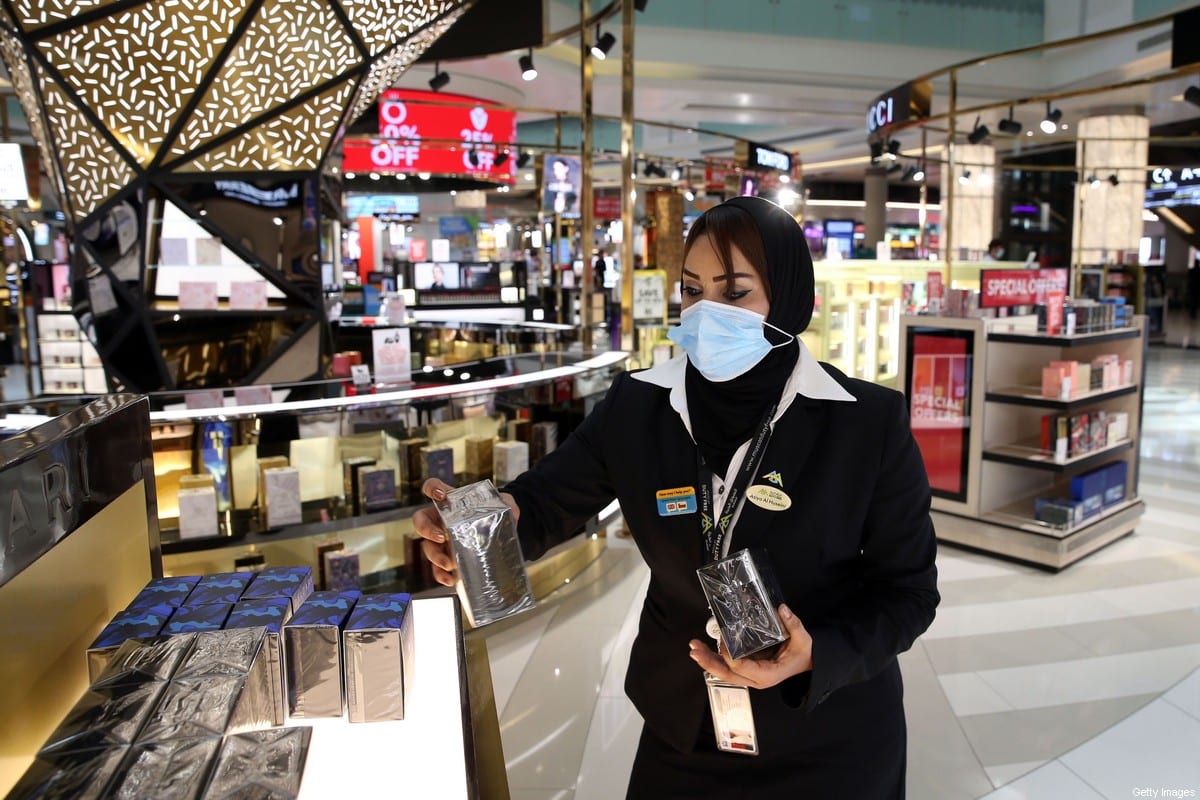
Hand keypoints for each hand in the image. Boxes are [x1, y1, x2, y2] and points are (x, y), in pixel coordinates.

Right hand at [411, 478, 519, 586]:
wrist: (503, 528)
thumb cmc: (496, 511)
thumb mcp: (501, 504)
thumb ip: (505, 505)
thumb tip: (512, 513)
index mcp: (449, 502)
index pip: (432, 488)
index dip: (431, 488)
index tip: (439, 494)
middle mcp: (439, 520)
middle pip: (421, 522)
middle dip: (427, 530)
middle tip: (441, 537)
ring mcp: (441, 540)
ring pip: (428, 547)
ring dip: (435, 556)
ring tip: (448, 564)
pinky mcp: (447, 558)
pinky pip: (437, 568)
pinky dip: (441, 575)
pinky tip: (450, 579)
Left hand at [687, 604, 812, 689]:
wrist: (804, 662)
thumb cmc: (802, 654)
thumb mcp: (803, 640)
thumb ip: (793, 625)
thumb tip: (782, 610)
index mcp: (768, 674)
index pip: (743, 668)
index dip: (730, 656)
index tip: (723, 642)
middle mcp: (755, 678)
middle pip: (727, 675)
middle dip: (709, 662)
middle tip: (695, 650)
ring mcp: (749, 675)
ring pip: (724, 672)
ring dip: (708, 661)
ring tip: (695, 648)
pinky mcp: (746, 668)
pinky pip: (727, 667)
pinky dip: (714, 659)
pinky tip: (704, 649)